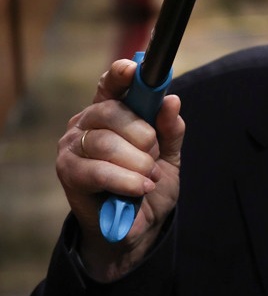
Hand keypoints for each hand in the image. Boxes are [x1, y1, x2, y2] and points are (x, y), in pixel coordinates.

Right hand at [54, 59, 185, 281]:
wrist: (137, 226)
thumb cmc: (150, 183)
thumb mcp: (170, 155)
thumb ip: (170, 129)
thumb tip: (171, 100)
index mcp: (111, 112)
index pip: (110, 85)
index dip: (121, 74)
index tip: (134, 69)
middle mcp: (86, 123)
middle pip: (112, 111)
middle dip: (142, 134)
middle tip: (155, 155)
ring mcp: (72, 147)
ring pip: (106, 142)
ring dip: (137, 162)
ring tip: (150, 177)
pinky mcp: (68, 173)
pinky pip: (98, 170)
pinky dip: (126, 180)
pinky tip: (141, 188)